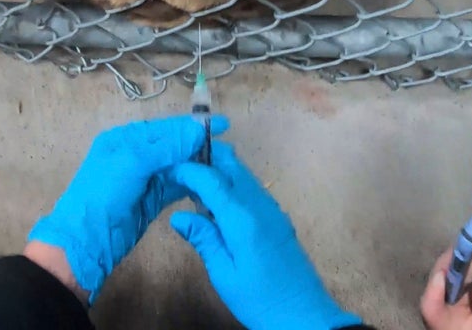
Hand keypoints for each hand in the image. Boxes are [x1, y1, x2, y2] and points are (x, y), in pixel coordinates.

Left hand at [28, 114, 228, 301]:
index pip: (166, 127)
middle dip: (199, 146)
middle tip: (229, 150)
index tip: (224, 124)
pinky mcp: (152, 200)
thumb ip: (166, 146)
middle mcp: (136, 155)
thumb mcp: (132, 164)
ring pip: (178, 167)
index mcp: (126, 139)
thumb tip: (198, 129)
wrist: (86, 242)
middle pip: (174, 146)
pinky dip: (192, 184)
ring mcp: (145, 179)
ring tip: (225, 166)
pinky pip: (176, 186)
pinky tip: (210, 184)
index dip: (193, 126)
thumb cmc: (103, 194)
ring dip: (199, 166)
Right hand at [170, 142, 360, 329]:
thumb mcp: (224, 273)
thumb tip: (178, 216)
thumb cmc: (259, 298)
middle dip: (207, 158)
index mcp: (243, 218)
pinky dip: (232, 185)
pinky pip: (251, 189)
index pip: (212, 179)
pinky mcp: (277, 218)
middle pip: (232, 166)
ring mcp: (272, 209)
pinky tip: (217, 204)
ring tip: (193, 185)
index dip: (189, 169)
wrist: (303, 314)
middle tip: (180, 166)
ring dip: (219, 170)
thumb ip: (204, 239)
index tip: (168, 168)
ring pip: (243, 175)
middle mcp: (260, 205)